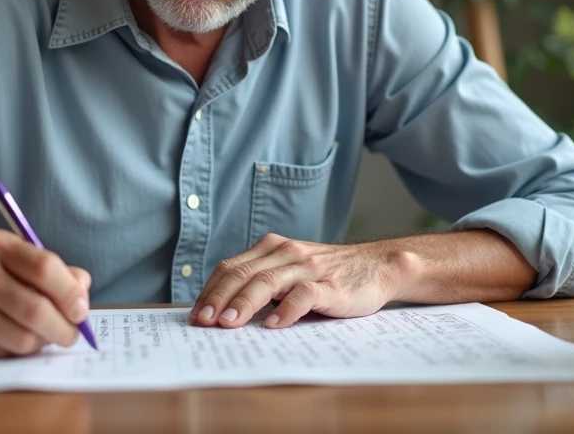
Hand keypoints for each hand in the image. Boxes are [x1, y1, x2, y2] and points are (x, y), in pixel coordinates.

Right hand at [0, 229, 91, 357]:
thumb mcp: (8, 258)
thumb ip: (48, 270)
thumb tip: (83, 288)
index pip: (45, 268)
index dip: (70, 293)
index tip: (81, 309)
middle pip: (37, 308)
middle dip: (64, 328)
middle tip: (72, 334)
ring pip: (22, 337)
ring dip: (42, 343)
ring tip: (43, 336)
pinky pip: (2, 352)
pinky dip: (18, 351)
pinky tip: (13, 340)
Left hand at [190, 233, 408, 329]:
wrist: (377, 266)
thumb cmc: (328, 275)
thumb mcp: (291, 270)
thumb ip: (263, 282)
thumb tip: (223, 311)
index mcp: (272, 248)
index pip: (231, 267)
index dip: (210, 290)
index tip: (195, 314)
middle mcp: (286, 253)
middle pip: (243, 273)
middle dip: (218, 298)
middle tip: (202, 322)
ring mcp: (308, 267)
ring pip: (267, 282)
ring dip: (244, 303)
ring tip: (228, 324)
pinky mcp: (329, 285)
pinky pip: (303, 295)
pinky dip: (285, 310)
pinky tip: (273, 325)